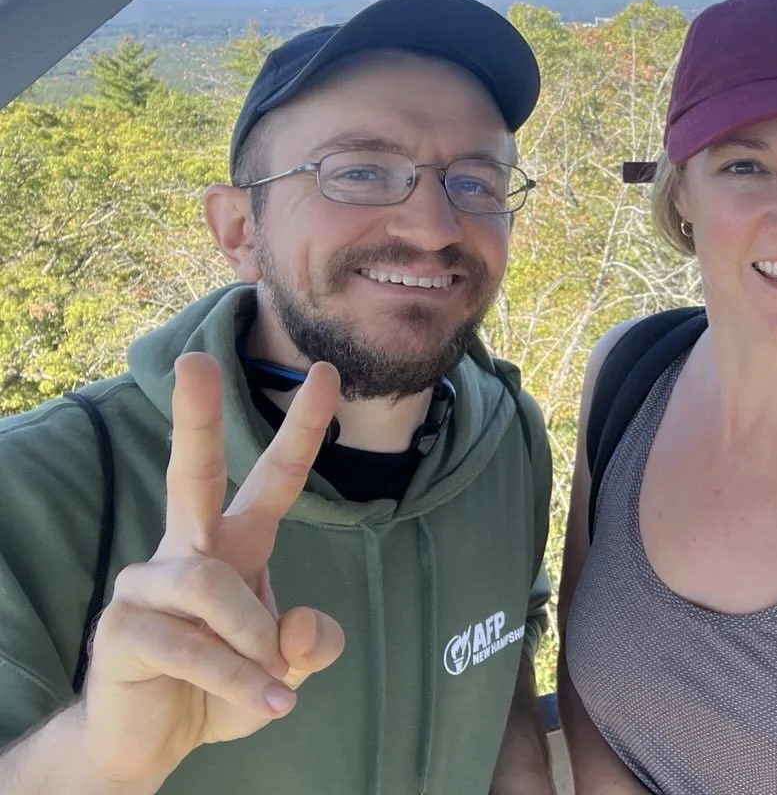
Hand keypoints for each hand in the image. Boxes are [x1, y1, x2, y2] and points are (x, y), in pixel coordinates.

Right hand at [77, 352, 345, 784]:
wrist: (152, 744)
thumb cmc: (221, 688)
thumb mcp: (285, 669)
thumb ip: (311, 644)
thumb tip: (299, 626)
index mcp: (235, 545)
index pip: (274, 478)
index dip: (302, 428)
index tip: (325, 373)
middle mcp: (188, 551)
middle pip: (192, 473)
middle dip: (196, 417)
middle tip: (195, 362)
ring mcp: (147, 585)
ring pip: (213, 588)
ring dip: (254, 641)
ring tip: (273, 681)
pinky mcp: (121, 628)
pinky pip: (189, 645)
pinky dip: (235, 678)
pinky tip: (263, 700)